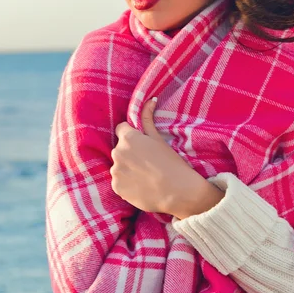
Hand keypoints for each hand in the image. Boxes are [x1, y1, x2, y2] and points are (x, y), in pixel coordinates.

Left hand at [110, 98, 223, 217]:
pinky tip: (141, 186)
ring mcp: (115, 171)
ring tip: (145, 175)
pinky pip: (119, 181)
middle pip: (120, 148)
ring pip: (119, 166)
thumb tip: (150, 99)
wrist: (177, 192)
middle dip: (129, 152)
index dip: (132, 135)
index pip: (121, 129)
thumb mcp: (159, 138)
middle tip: (147, 162)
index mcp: (128, 138)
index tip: (142, 144)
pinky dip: (127, 183)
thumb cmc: (171, 163)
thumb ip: (148, 118)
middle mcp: (117, 152)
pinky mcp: (116, 187)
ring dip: (127, 168)